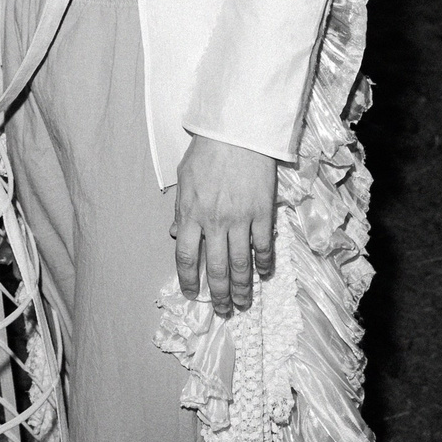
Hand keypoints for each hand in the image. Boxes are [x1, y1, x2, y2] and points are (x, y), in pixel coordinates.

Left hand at [171, 135, 278, 317]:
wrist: (237, 132)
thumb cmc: (207, 152)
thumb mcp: (184, 179)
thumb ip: (181, 210)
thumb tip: (177, 234)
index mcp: (191, 213)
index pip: (186, 256)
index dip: (189, 280)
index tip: (193, 294)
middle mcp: (214, 221)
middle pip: (216, 267)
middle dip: (219, 293)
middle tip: (224, 310)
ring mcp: (240, 219)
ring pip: (241, 263)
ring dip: (243, 287)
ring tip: (244, 303)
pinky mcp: (263, 213)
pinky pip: (264, 246)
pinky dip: (264, 263)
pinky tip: (264, 274)